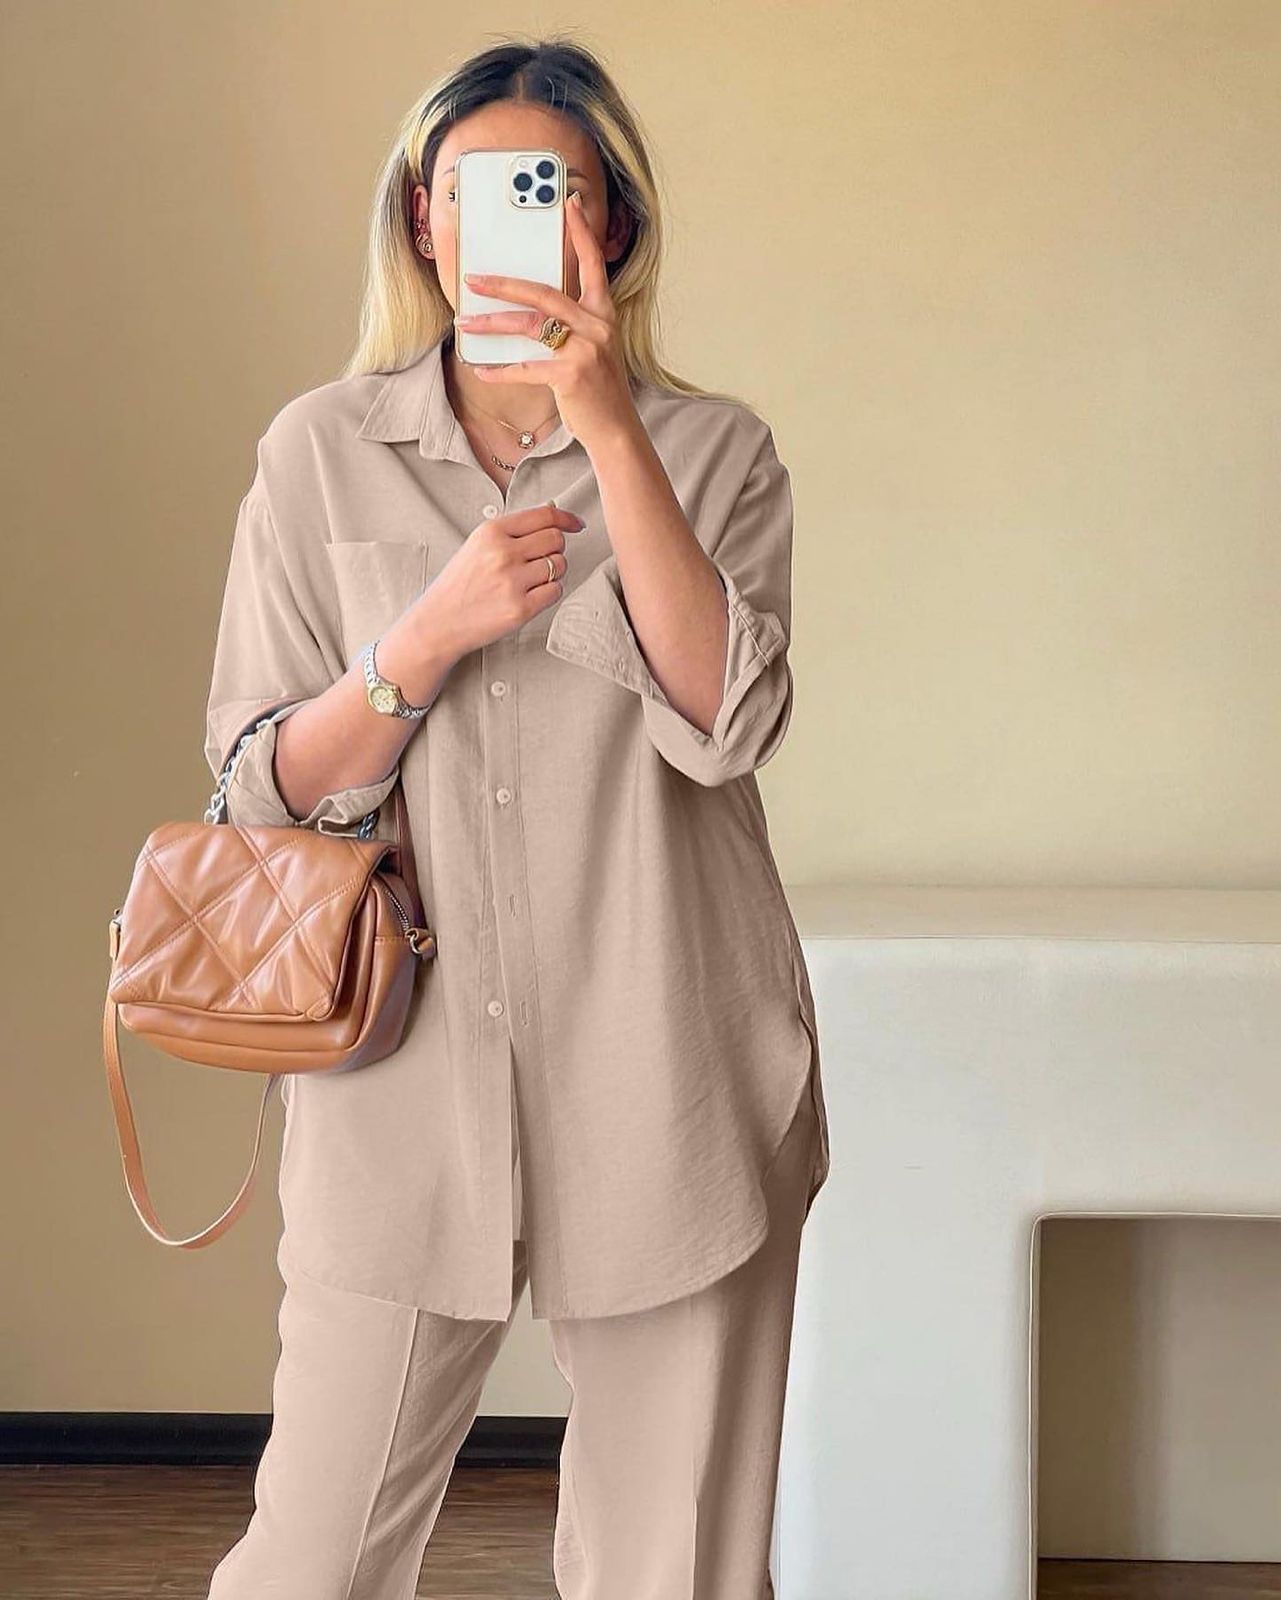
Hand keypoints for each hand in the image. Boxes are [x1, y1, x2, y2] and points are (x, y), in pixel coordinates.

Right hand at [415, 501, 586, 659]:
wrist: (439, 622)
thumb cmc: (459, 584)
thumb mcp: (477, 545)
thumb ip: (512, 531)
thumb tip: (552, 514)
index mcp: (491, 531)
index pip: (544, 516)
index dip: (566, 519)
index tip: (576, 524)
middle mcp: (503, 553)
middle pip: (556, 539)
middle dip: (555, 549)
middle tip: (540, 560)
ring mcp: (512, 581)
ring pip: (560, 565)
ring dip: (553, 573)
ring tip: (530, 581)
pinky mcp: (521, 609)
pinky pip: (556, 591)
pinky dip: (549, 593)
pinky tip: (530, 596)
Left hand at [452, 192, 636, 449]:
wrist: (616, 429)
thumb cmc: (599, 389)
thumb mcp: (594, 348)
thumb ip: (571, 325)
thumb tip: (529, 311)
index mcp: (603, 314)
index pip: (593, 264)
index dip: (581, 233)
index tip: (569, 205)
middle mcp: (597, 325)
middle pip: (543, 292)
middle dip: (504, 284)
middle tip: (474, 278)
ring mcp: (585, 349)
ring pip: (529, 326)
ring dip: (492, 325)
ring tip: (466, 323)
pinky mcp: (571, 375)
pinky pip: (525, 368)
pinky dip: (500, 371)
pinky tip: (482, 370)